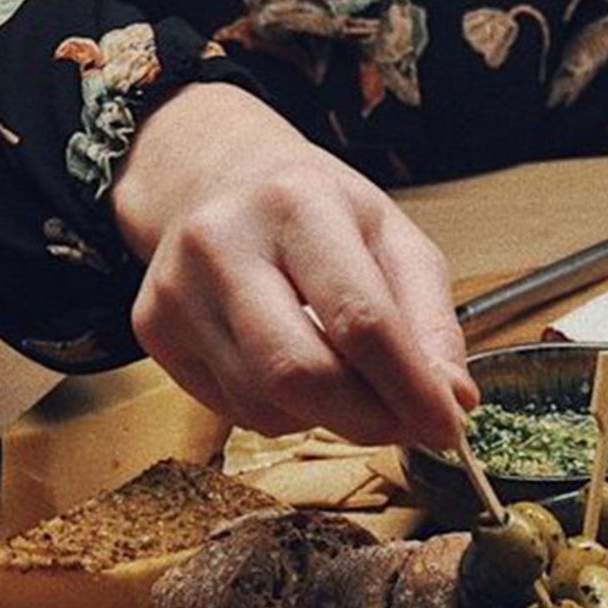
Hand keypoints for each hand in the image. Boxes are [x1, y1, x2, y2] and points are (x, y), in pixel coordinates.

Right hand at [113, 81, 475, 448]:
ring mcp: (175, 288)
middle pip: (301, 373)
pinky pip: (233, 409)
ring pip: (265, 403)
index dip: (410, 389)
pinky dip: (282, 411)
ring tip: (348, 379)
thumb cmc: (318, 212)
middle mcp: (222, 241)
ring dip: (326, 417)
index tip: (447, 428)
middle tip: (406, 424)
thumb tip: (454, 402)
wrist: (219, 179)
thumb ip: (432, 322)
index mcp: (298, 204)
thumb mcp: (393, 240)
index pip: (361, 320)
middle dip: (368, 418)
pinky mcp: (152, 327)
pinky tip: (293, 369)